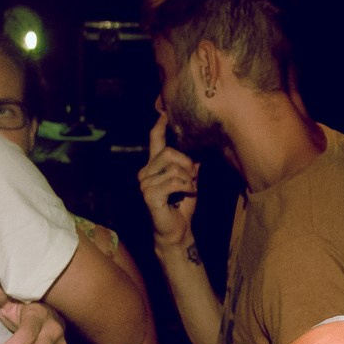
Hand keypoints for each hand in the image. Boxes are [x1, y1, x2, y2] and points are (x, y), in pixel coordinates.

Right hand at [139, 111, 200, 250]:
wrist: (177, 230)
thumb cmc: (182, 205)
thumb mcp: (190, 181)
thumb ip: (191, 166)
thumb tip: (199, 152)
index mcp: (154, 166)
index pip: (154, 141)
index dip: (159, 126)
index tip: (164, 113)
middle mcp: (145, 172)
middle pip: (169, 152)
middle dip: (187, 163)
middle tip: (193, 178)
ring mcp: (144, 184)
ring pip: (174, 168)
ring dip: (189, 179)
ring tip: (189, 189)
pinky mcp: (149, 195)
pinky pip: (174, 182)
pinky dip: (187, 187)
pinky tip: (189, 193)